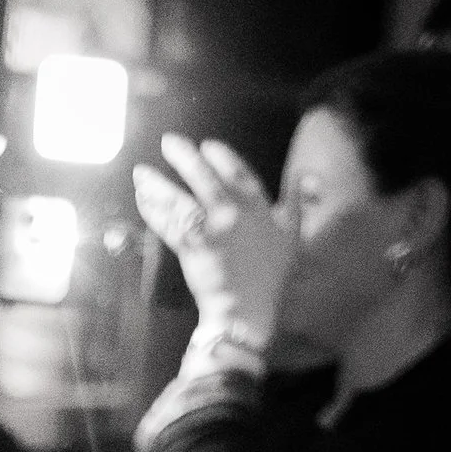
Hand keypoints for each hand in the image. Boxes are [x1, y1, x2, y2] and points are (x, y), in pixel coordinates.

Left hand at [130, 134, 292, 354]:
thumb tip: (309, 176)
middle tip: (168, 141)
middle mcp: (231, 212)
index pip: (237, 170)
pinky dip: (152, 210)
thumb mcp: (293, 235)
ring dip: (157, 183)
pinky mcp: (189, 247)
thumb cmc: (271, 276)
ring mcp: (208, 230)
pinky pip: (167, 223)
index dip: (220, 155)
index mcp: (257, 206)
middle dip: (183, 156)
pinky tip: (141, 198)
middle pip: (202, 176)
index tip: (206, 145)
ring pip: (178, 198)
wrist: (246, 309)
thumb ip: (298, 202)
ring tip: (141, 171)